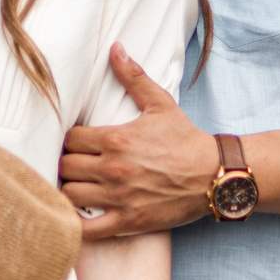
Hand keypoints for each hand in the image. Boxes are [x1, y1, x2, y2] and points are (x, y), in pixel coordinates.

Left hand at [58, 44, 220, 239]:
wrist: (215, 175)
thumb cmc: (186, 139)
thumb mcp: (160, 103)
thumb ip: (133, 77)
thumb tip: (115, 49)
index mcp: (116, 139)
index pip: (70, 139)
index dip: (70, 141)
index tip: (76, 144)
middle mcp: (113, 169)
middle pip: (65, 166)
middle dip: (66, 164)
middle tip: (75, 165)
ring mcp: (119, 197)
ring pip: (70, 195)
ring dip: (69, 190)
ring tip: (77, 186)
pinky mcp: (128, 221)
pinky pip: (89, 229)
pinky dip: (76, 225)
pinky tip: (78, 216)